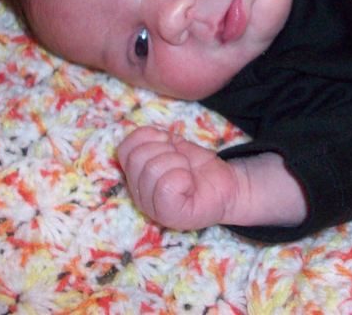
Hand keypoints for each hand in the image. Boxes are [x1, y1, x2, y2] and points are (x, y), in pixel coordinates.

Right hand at [117, 126, 238, 229]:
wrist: (226, 185)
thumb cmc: (197, 166)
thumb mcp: (172, 145)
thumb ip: (153, 138)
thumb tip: (151, 134)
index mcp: (135, 176)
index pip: (125, 148)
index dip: (150, 138)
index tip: (169, 144)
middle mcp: (138, 194)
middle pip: (137, 157)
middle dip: (166, 151)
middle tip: (181, 162)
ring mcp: (151, 208)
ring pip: (153, 169)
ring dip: (178, 163)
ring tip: (187, 174)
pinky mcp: (168, 216)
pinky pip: (166, 186)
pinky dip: (183, 178)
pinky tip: (189, 185)